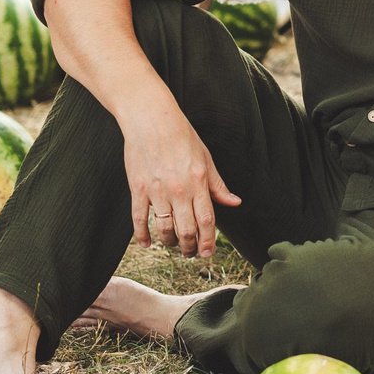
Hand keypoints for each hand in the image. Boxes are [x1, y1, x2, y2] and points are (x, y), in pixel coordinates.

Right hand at [121, 104, 241, 257]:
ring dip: (170, 243)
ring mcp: (157, 191)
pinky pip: (139, 219)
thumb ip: (218, 185)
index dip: (208, 241)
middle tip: (192, 253)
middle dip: (191, 248)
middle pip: (186, 230)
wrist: (151, 119)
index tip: (208, 253)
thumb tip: (235, 202)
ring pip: (164, 229)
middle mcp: (179, 190)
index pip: (207, 221)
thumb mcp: (206, 159)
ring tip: (174, 245)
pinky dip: (142, 235)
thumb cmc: (182, 136)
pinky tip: (146, 243)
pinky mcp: (138, 189)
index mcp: (198, 182)